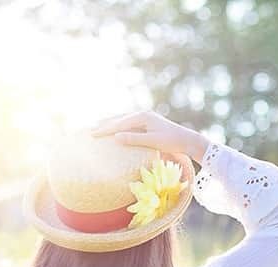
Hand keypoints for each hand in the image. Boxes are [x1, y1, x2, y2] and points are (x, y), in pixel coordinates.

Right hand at [90, 110, 209, 163]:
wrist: (187, 139)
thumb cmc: (171, 141)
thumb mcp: (152, 141)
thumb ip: (134, 139)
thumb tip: (116, 137)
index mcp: (142, 117)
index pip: (119, 123)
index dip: (105, 129)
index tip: (92, 134)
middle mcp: (142, 114)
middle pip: (119, 118)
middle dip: (104, 124)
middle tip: (90, 131)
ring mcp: (145, 117)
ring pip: (123, 119)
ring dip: (110, 123)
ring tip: (98, 127)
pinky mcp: (148, 122)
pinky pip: (129, 122)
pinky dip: (119, 125)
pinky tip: (115, 129)